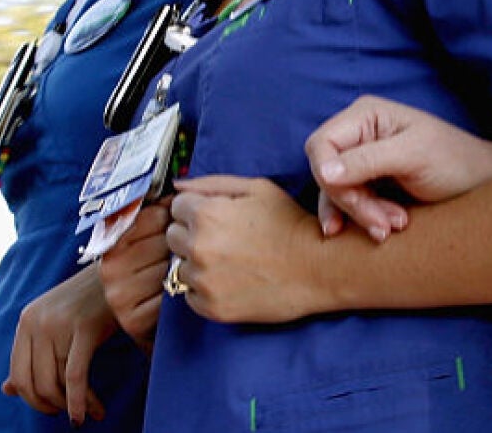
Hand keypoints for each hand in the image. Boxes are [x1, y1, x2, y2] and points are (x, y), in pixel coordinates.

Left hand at [2, 264, 112, 422]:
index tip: (52, 406)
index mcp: (26, 320)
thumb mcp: (55, 324)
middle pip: (34, 382)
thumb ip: (31, 354)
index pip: (18, 373)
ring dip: (72, 405)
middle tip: (69, 414)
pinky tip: (90, 413)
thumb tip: (7, 390)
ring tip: (91, 412)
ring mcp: (58, 324)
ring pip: (55, 382)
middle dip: (51, 405)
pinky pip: (75, 376)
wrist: (123, 270)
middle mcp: (36, 322)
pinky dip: (80, 401)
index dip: (33, 398)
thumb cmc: (91, 300)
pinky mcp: (84, 328)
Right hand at [96, 199, 171, 349]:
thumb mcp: (138, 239)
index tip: (180, 221)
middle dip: (182, 244)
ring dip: (185, 269)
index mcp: (110, 241)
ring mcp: (120, 296)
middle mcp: (109, 269)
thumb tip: (178, 188)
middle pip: (165, 242)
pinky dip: (182, 294)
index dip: (172, 217)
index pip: (152, 216)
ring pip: (172, 269)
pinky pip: (173, 298)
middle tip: (187, 248)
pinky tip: (180, 291)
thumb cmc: (140, 267)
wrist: (121, 311)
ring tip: (185, 270)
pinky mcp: (134, 322)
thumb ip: (152, 214)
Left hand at [167, 174, 325, 322]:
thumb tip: (178, 185)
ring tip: (232, 261)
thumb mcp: (257, 188)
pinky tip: (232, 280)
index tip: (218, 217)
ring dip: (198, 263)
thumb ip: (212, 183)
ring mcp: (204, 280)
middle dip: (192, 234)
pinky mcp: (211, 307)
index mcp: (207, 213)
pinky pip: (190, 295)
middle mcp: (199, 247)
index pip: (176, 207)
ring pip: (180, 266)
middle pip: (172, 236)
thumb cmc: (290, 223)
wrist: (319, 267)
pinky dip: (206, 289)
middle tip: (225, 238)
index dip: (197, 209)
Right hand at [305, 95, 491, 241]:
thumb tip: (324, 172)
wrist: (482, 183)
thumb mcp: (412, 157)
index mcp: (366, 115)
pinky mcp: (369, 183)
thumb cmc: (454, 161)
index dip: (327, 174)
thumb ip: (367, 160)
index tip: (353, 198)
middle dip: (352, 202)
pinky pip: (348, 204)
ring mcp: (362, 159)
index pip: (321, 144)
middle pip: (326, 173)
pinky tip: (382, 231)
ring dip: (361, 215)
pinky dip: (363, 219)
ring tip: (391, 228)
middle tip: (385, 223)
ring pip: (337, 193)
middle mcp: (359, 133)